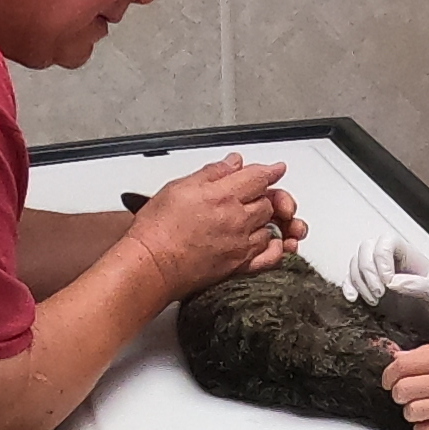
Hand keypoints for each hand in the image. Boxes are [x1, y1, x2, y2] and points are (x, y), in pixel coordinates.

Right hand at [123, 155, 296, 291]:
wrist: (152, 265)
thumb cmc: (157, 230)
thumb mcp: (179, 187)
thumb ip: (211, 173)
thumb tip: (232, 163)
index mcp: (223, 196)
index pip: (258, 178)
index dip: (269, 170)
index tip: (276, 168)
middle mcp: (237, 220)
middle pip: (266, 202)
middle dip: (262, 195)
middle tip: (252, 194)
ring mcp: (240, 245)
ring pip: (269, 227)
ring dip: (264, 220)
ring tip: (250, 217)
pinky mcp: (238, 266)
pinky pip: (269, 257)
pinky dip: (273, 248)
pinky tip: (267, 243)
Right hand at [342, 234, 428, 340]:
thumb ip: (418, 285)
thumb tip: (393, 282)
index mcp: (409, 255)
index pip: (386, 241)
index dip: (381, 257)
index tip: (387, 282)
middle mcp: (392, 261)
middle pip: (366, 249)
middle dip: (367, 271)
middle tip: (379, 294)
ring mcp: (379, 274)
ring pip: (356, 263)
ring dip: (359, 282)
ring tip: (374, 301)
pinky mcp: (371, 289)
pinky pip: (351, 280)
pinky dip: (348, 287)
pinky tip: (353, 299)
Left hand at [379, 339, 428, 429]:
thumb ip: (428, 352)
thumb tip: (397, 358)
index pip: (404, 364)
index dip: (390, 373)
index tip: (390, 378)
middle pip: (404, 390)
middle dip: (399, 392)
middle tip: (405, 392)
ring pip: (413, 412)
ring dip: (411, 410)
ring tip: (422, 405)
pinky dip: (423, 427)